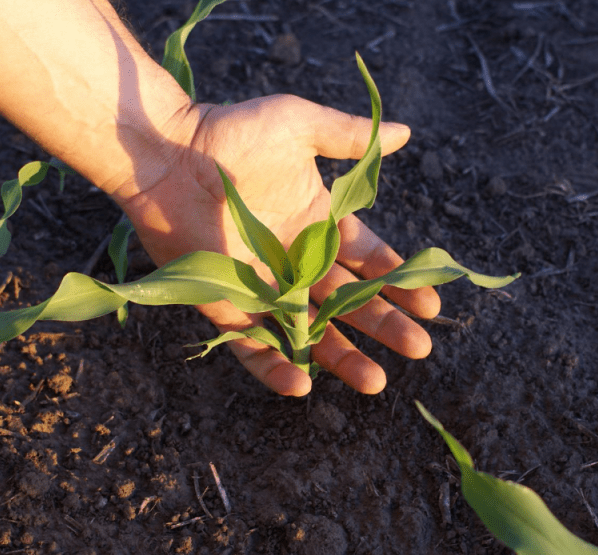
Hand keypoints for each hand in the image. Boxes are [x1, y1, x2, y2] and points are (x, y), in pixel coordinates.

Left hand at [116, 95, 440, 395]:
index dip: (398, 281)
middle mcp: (295, 261)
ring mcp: (263, 288)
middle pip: (349, 302)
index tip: (429, 303)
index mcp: (318, 223)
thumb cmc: (231, 133)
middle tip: (419, 347)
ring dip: (343, 358)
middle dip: (385, 325)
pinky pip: (253, 346)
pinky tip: (303, 386)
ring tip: (376, 382)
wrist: (167, 152)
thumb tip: (407, 134)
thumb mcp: (299, 125)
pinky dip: (275, 368)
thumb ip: (349, 137)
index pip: (368, 260)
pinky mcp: (226, 306)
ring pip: (310, 332)